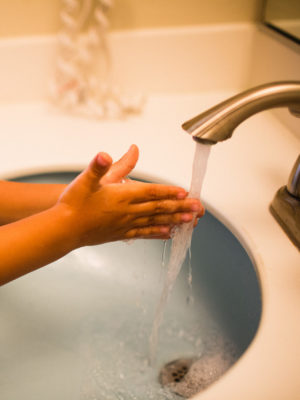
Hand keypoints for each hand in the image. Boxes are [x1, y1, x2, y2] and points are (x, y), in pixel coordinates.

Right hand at [57, 146, 203, 246]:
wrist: (63, 229)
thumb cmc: (73, 203)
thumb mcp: (84, 180)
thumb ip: (98, 167)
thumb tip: (104, 153)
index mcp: (121, 196)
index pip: (150, 192)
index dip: (168, 192)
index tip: (185, 192)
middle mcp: (127, 212)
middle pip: (158, 208)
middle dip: (180, 208)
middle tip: (199, 209)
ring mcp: (126, 225)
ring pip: (155, 221)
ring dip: (175, 221)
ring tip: (192, 222)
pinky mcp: (121, 234)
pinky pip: (144, 234)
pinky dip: (158, 233)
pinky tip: (169, 234)